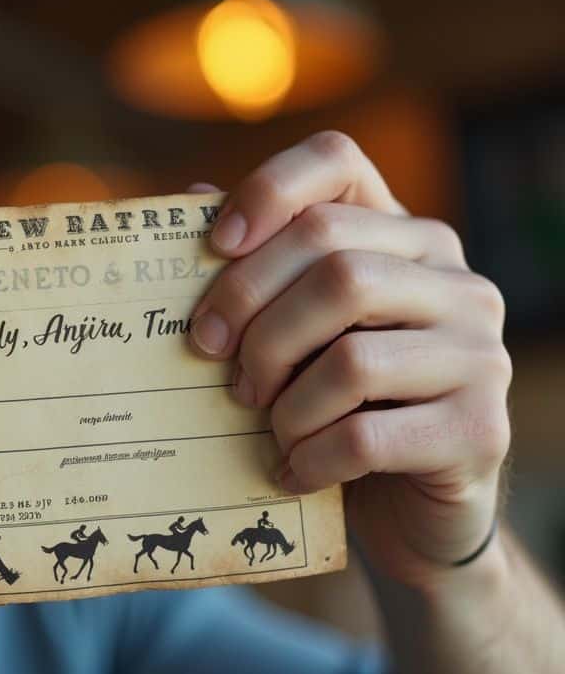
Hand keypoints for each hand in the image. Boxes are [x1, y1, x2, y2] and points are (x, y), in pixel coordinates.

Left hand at [189, 131, 510, 586]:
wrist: (407, 510)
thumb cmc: (335, 406)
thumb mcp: (295, 332)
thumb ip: (257, 268)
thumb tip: (193, 196)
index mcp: (405, 239)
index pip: (338, 164)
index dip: (268, 189)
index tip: (214, 246)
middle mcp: (456, 281)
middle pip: (334, 265)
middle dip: (253, 319)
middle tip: (212, 362)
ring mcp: (479, 353)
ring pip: (350, 358)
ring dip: (284, 403)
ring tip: (267, 427)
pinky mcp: (478, 430)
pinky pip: (366, 436)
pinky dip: (311, 457)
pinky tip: (293, 470)